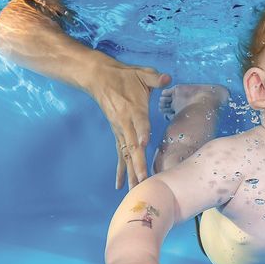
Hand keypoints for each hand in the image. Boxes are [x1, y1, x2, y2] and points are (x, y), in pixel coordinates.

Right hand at [86, 60, 170, 189]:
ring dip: (131, 172)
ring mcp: (120, 131)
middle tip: (143, 180)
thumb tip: (166, 77)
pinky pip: (121, 155)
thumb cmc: (124, 76)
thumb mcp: (141, 73)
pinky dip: (121, 170)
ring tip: (135, 190)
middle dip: (138, 164)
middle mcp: (125, 123)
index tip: (144, 143)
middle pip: (132, 146)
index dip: (142, 132)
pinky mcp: (118, 135)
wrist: (98, 78)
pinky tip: (121, 185)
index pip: (139, 122)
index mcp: (133, 109)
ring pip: (126, 155)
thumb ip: (154, 77)